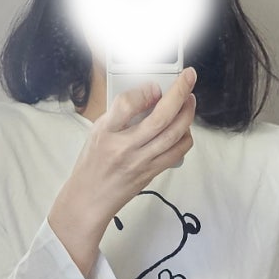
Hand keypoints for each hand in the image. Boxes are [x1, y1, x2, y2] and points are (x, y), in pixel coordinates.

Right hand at [62, 67, 197, 234]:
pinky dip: (185, 137)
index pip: (125, 105)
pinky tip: (184, 128)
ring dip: (187, 114)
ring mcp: (140, 162)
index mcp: (105, 132)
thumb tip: (150, 95)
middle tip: (187, 80)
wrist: (89, 199)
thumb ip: (120, 113)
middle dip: (179, 94)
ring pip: (173, 134)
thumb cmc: (93, 164)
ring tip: (189, 100)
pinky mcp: (151, 172)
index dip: (144, 92)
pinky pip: (176, 153)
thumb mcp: (96, 132)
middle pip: (159, 118)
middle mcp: (124, 147)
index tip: (154, 86)